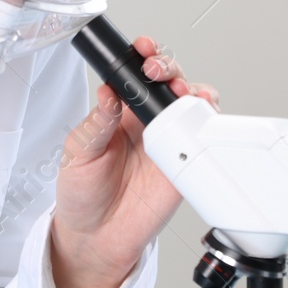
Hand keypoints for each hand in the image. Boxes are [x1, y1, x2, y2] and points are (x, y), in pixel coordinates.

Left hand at [49, 36, 219, 287]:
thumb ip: (96, 124)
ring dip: (193, 90)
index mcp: (118, 113)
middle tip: (157, 70)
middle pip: (168, 82)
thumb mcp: (78, 154)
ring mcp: (169, 142)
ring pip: (192, 105)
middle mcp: (146, 123)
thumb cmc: (82, 195)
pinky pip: (204, 139)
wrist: (97, 238)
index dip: (142, 56)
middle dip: (168, 67)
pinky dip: (209, 125)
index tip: (142, 49)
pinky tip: (200, 120)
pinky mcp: (185, 164)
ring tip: (181, 92)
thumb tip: (107, 94)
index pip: (133, 75)